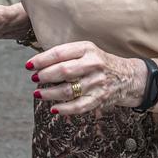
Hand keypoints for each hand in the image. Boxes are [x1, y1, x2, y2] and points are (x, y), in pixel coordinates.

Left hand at [26, 41, 146, 115]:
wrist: (128, 76)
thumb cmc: (98, 62)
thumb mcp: (85, 50)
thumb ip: (65, 54)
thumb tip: (37, 63)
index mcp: (87, 49)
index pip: (59, 53)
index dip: (41, 60)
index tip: (29, 66)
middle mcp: (93, 64)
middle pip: (63, 71)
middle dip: (44, 76)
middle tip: (34, 79)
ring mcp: (97, 82)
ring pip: (68, 90)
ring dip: (49, 93)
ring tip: (38, 93)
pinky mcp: (100, 98)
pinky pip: (78, 106)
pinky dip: (64, 109)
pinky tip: (53, 108)